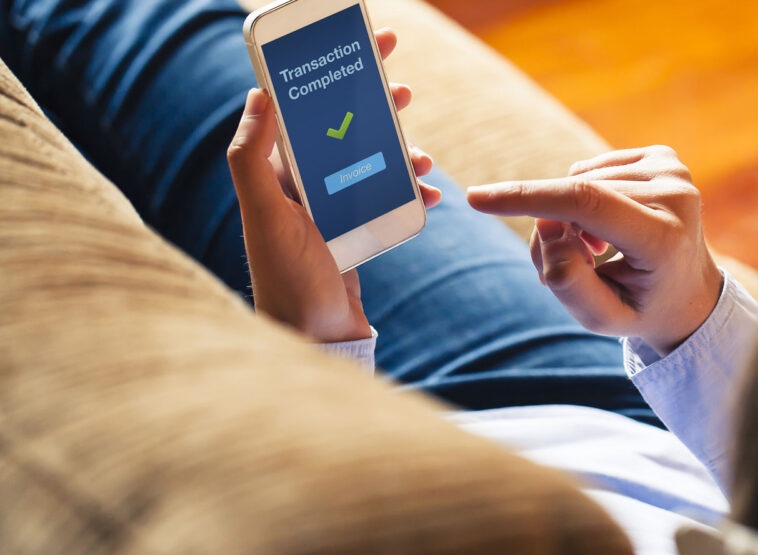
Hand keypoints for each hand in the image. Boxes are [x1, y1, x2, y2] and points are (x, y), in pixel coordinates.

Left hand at [226, 28, 441, 342]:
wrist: (316, 341)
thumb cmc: (288, 281)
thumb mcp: (266, 216)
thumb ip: (251, 157)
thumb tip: (257, 94)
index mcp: (277, 174)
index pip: (302, 109)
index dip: (328, 75)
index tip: (358, 48)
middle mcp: (301, 187)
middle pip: (342, 128)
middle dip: (373, 105)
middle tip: (401, 85)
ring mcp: (330, 210)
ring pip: (371, 162)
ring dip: (399, 151)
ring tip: (421, 153)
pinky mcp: (354, 233)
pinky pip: (388, 199)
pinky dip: (412, 193)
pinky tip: (432, 194)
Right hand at [467, 145, 722, 353]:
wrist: (690, 292)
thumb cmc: (641, 308)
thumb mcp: (602, 318)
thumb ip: (567, 281)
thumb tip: (547, 225)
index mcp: (665, 238)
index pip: (585, 203)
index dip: (527, 197)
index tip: (478, 198)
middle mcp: (677, 195)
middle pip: (575, 197)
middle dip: (552, 229)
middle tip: (569, 266)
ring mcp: (674, 170)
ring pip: (580, 181)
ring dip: (571, 216)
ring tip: (597, 251)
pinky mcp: (665, 157)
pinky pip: (593, 169)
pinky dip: (587, 197)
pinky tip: (611, 225)